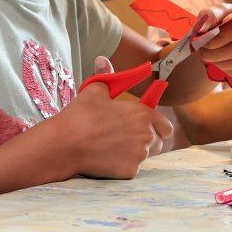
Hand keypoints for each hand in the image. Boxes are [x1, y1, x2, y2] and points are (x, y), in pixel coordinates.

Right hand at [50, 57, 172, 177]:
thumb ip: (106, 76)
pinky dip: (122, 165)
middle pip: (159, 142)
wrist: (64, 145)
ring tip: (115, 146)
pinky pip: (132, 168)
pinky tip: (106, 158)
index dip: (157, 126)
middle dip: (148, 140)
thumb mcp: (94, 91)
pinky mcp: (129, 172)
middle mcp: (146, 135)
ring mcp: (139, 155)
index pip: (166, 126)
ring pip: (145, 156)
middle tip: (128, 137)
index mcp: (143, 114)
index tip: (147, 126)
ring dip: (136, 152)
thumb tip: (103, 60)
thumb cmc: (80, 115)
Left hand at [192, 3, 231, 76]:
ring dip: (209, 56)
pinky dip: (217, 64)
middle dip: (203, 48)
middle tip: (206, 40)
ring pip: (213, 65)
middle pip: (209, 55)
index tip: (202, 32)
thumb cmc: (229, 18)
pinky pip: (219, 72)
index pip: (211, 41)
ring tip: (216, 46)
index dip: (201, 37)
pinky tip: (224, 54)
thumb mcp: (220, 9)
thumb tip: (201, 29)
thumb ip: (210, 14)